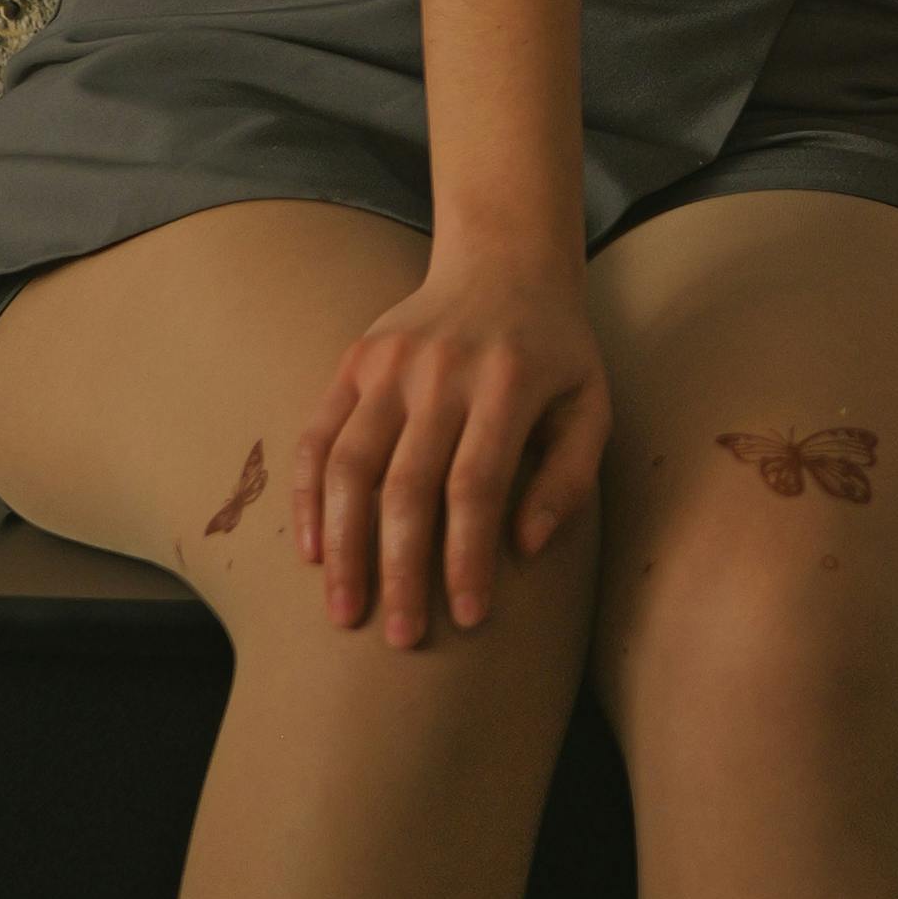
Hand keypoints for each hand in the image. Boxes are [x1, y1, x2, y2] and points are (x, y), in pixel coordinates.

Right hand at [294, 246, 607, 646]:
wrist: (504, 260)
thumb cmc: (556, 351)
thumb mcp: (590, 403)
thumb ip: (569, 476)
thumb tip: (526, 546)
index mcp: (507, 383)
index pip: (476, 487)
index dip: (466, 558)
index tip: (465, 618)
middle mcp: (441, 371)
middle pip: (406, 486)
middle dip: (399, 571)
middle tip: (399, 638)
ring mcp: (390, 363)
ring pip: (349, 465)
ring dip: (343, 546)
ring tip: (345, 611)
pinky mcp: (355, 360)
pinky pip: (318, 435)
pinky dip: (307, 496)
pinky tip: (313, 549)